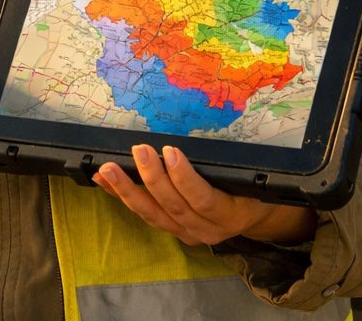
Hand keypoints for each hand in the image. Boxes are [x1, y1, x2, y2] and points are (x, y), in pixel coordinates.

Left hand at [92, 144, 317, 245]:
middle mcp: (207, 230)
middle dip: (152, 179)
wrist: (256, 215)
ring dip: (127, 191)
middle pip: (174, 207)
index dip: (185, 178)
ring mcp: (187, 234)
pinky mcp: (173, 231)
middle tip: (138, 150)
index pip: (204, 200)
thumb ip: (228, 164)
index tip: (170, 151)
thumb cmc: (254, 186)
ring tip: (108, 170)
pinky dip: (123, 197)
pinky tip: (105, 181)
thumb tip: (202, 128)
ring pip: (153, 215)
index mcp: (230, 215)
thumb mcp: (251, 176)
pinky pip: (145, 215)